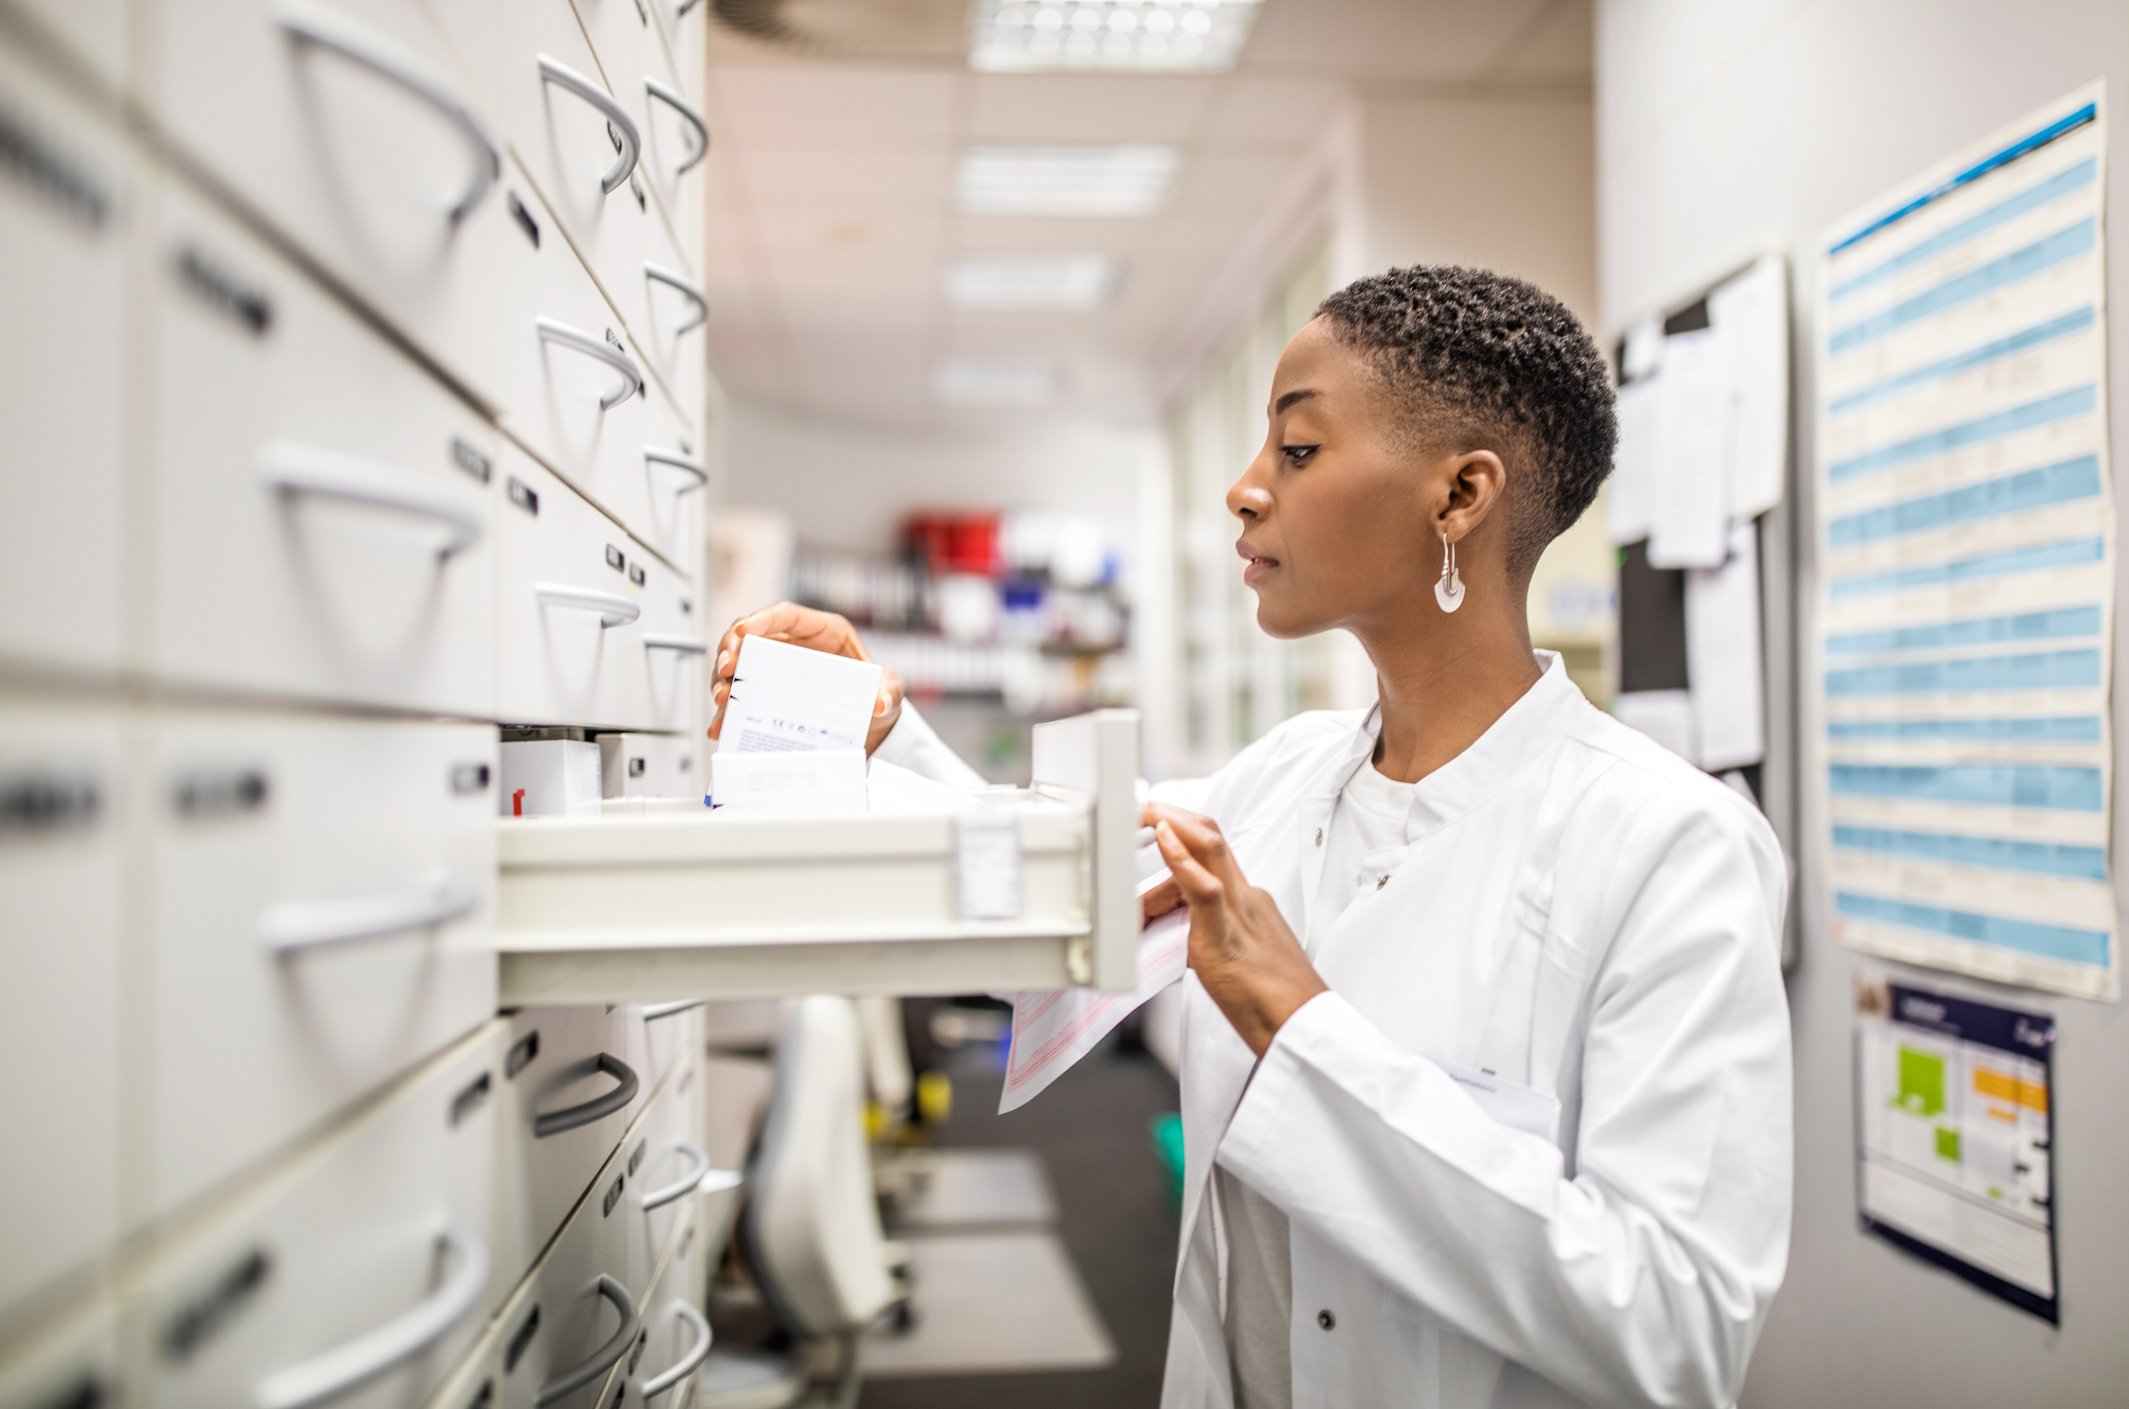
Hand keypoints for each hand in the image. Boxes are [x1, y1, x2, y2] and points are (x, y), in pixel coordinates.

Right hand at [709, 602, 905, 754]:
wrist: (872, 724)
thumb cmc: (876, 693)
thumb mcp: (889, 688)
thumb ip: (888, 692)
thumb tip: (877, 703)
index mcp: (823, 632)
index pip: (785, 614)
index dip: (760, 619)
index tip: (743, 631)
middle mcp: (794, 646)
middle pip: (751, 636)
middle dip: (731, 648)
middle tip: (725, 668)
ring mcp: (777, 671)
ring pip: (739, 665)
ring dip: (724, 679)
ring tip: (722, 697)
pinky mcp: (768, 696)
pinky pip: (741, 698)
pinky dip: (728, 711)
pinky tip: (721, 724)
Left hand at [1143, 803, 1327, 1056]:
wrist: (1303, 1028)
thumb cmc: (1273, 1005)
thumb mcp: (1234, 959)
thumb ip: (1209, 940)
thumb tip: (1178, 939)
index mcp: (1249, 903)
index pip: (1212, 854)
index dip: (1183, 832)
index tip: (1156, 824)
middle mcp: (1246, 899)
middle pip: (1212, 838)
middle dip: (1175, 815)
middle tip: (1142, 808)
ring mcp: (1240, 913)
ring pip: (1210, 850)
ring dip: (1173, 824)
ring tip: (1144, 813)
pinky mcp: (1228, 936)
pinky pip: (1204, 889)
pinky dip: (1181, 859)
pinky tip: (1163, 838)